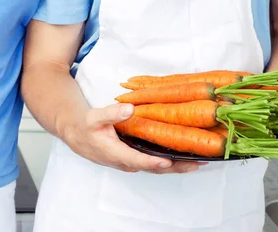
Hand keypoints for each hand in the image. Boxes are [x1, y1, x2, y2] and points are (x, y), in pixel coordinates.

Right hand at [64, 103, 201, 174]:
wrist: (79, 135)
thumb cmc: (88, 126)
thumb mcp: (96, 117)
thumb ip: (112, 113)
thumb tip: (130, 109)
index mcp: (116, 153)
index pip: (138, 160)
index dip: (154, 162)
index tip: (168, 161)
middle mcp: (127, 161)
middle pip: (154, 168)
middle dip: (176, 167)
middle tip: (196, 163)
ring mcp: (132, 161)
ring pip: (157, 167)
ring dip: (177, 166)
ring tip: (198, 161)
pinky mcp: (136, 158)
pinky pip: (155, 162)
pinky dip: (170, 161)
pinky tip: (184, 155)